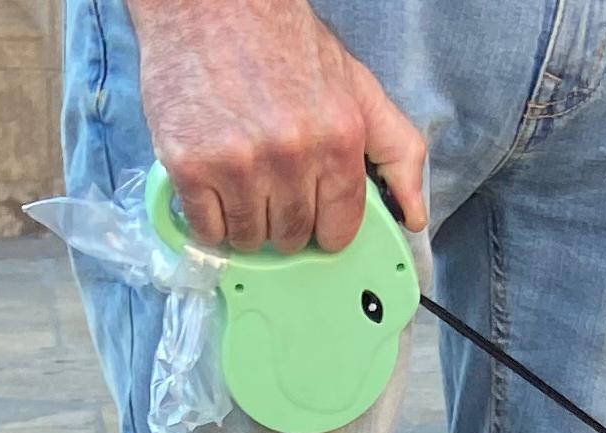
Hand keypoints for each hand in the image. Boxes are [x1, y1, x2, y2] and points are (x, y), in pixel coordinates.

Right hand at [125, 0, 430, 252]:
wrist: (211, 3)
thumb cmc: (283, 41)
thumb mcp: (355, 85)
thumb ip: (396, 147)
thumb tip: (415, 214)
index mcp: (339, 137)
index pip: (339, 227)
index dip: (325, 225)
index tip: (312, 211)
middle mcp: (292, 155)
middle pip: (292, 235)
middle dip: (285, 220)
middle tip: (271, 182)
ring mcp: (239, 164)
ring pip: (249, 237)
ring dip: (246, 222)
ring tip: (241, 179)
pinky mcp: (190, 167)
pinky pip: (207, 229)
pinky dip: (209, 218)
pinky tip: (213, 184)